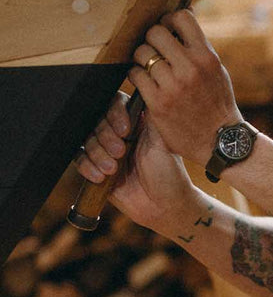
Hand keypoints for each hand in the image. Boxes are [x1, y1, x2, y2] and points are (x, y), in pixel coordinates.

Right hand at [77, 92, 199, 234]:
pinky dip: (87, 167)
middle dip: (106, 137)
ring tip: (114, 169)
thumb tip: (145, 89)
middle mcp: (119, 134)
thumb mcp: (163, 143)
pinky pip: (79, 160)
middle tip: (121, 153)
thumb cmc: (170, 175)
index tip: (125, 130)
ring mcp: (106, 151)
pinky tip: (101, 177)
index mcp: (135, 122)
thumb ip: (152, 117)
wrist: (164, 207)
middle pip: (96, 121)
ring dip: (97, 154)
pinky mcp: (96, 168)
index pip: (114, 104)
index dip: (114, 114)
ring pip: (86, 141)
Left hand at [127, 8, 240, 161]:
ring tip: (149, 67)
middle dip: (152, 39)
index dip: (169, 21)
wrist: (219, 141)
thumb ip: (198, 48)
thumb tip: (179, 20)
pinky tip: (145, 82)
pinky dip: (137, 75)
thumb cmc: (217, 103)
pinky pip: (135, 75)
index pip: (181, 18)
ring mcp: (173, 86)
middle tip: (155, 50)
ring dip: (142, 58)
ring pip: (142, 53)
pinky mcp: (158, 103)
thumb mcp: (217, 71)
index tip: (169, 32)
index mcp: (206, 57)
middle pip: (155, 32)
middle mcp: (190, 68)